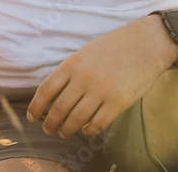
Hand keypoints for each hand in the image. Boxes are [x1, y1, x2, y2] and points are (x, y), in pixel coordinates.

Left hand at [27, 15, 175, 137]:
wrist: (146, 44)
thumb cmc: (114, 47)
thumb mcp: (85, 52)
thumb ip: (70, 70)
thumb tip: (54, 92)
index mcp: (72, 63)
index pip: (46, 89)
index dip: (36, 106)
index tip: (31, 117)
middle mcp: (84, 78)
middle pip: (59, 108)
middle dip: (50, 123)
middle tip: (47, 129)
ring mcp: (101, 91)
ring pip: (76, 119)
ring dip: (67, 129)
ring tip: (63, 133)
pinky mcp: (119, 102)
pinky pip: (98, 123)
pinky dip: (89, 130)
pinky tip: (86, 129)